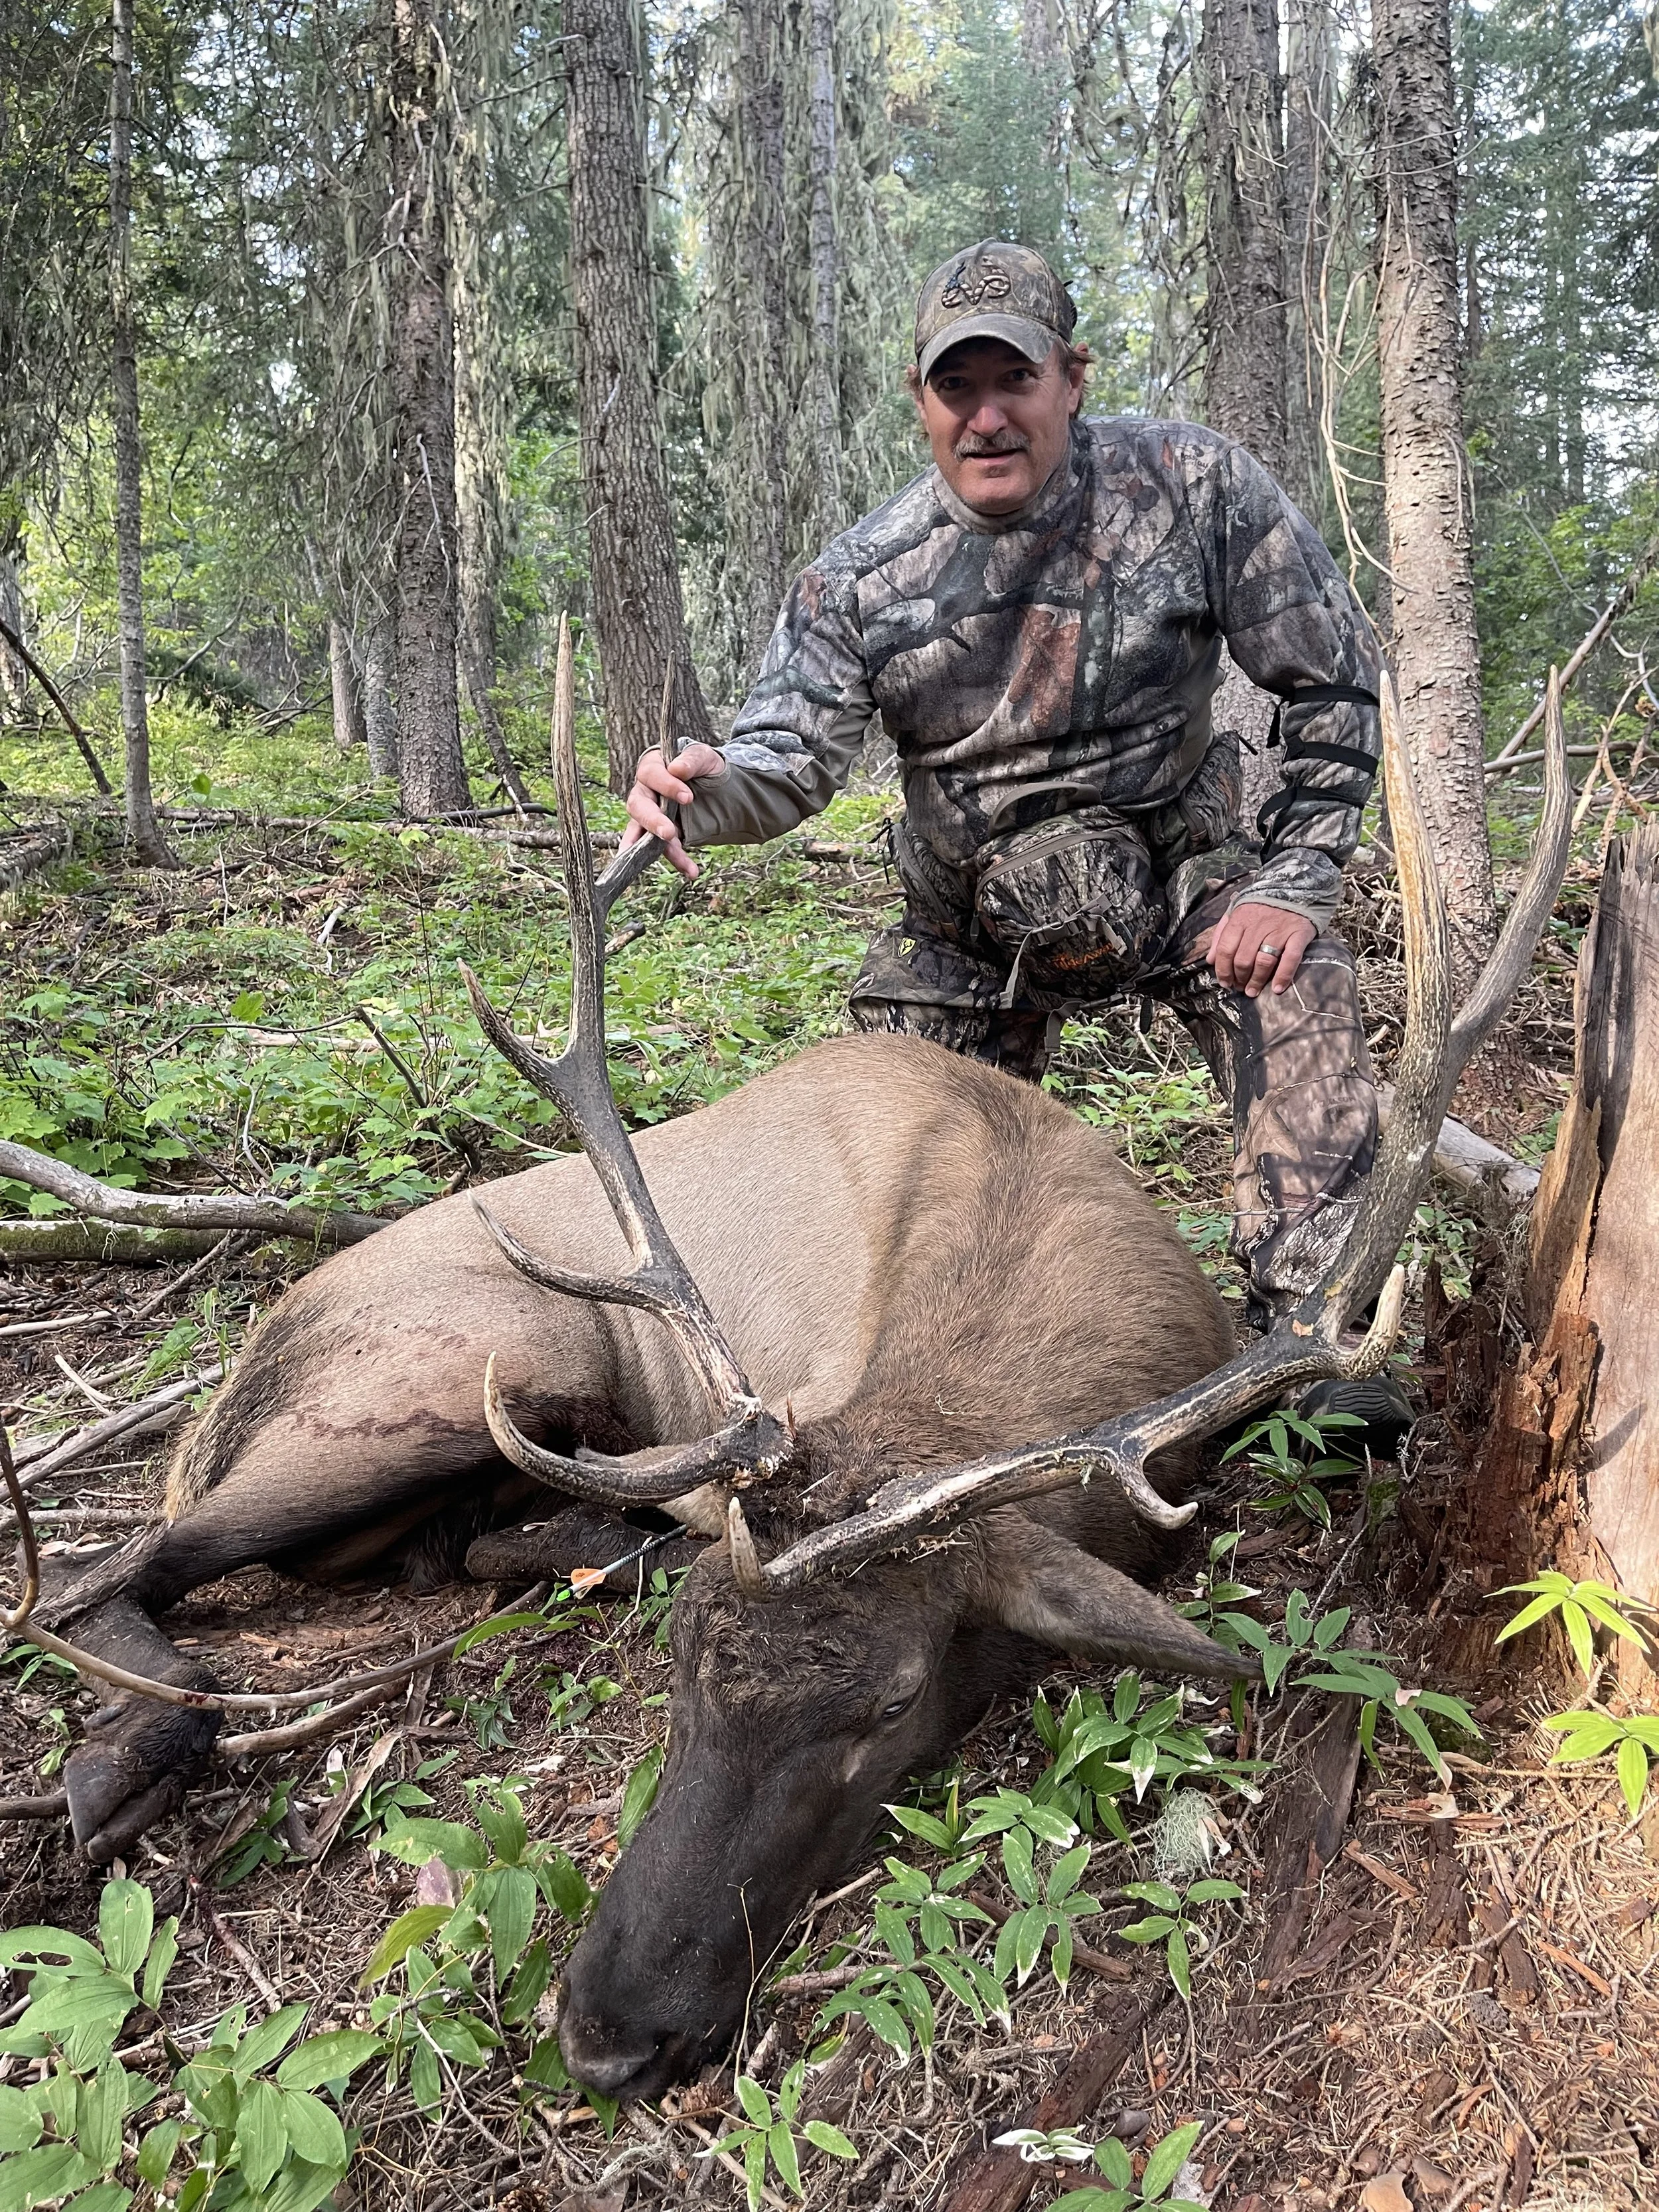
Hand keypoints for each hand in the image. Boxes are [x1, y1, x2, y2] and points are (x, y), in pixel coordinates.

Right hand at [620, 742, 725, 880]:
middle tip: (669, 832)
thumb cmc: (701, 765)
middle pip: (638, 806)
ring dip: (657, 847)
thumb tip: (677, 768)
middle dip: (652, 821)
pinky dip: (676, 860)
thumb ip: (692, 759)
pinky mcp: (659, 833)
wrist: (712, 783)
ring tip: (678, 861)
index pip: (650, 775)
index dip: (666, 786)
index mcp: (651, 768)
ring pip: (644, 832)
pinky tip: (690, 871)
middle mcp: (645, 792)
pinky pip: (661, 848)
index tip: (688, 797)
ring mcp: (649, 815)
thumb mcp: (703, 756)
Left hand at [1201, 902, 1315, 997]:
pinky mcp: (1298, 934)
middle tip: (1240, 987)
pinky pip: (1290, 959)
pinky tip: (1277, 989)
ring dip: (1256, 981)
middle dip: (1239, 978)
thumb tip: (1209, 960)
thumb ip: (1221, 934)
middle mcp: (1258, 925)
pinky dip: (1283, 976)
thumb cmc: (1262, 904)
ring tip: (1253, 991)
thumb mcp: (1236, 912)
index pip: (1225, 949)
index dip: (1222, 969)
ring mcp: (1279, 930)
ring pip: (1263, 961)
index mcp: (1240, 919)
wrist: (1296, 887)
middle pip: (1243, 959)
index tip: (1224, 982)